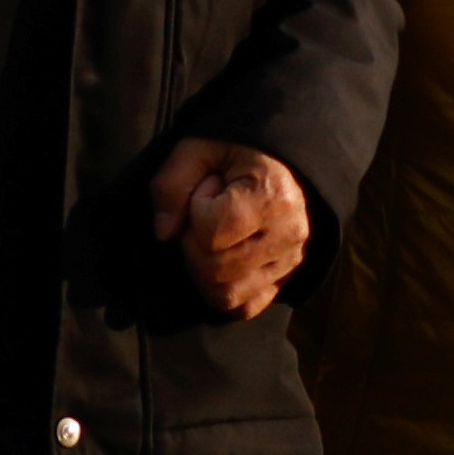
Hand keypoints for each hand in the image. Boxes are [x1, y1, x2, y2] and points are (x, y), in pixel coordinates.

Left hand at [151, 136, 312, 319]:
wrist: (281, 156)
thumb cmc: (238, 150)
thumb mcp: (200, 146)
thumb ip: (173, 183)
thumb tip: (163, 233)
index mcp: (273, 197)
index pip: (211, 232)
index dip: (196, 209)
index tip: (210, 186)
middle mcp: (288, 234)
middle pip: (214, 270)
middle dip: (194, 243)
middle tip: (208, 212)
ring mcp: (289, 261)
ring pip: (225, 295)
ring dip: (203, 270)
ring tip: (216, 235)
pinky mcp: (284, 279)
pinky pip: (242, 307)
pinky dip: (223, 290)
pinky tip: (223, 258)